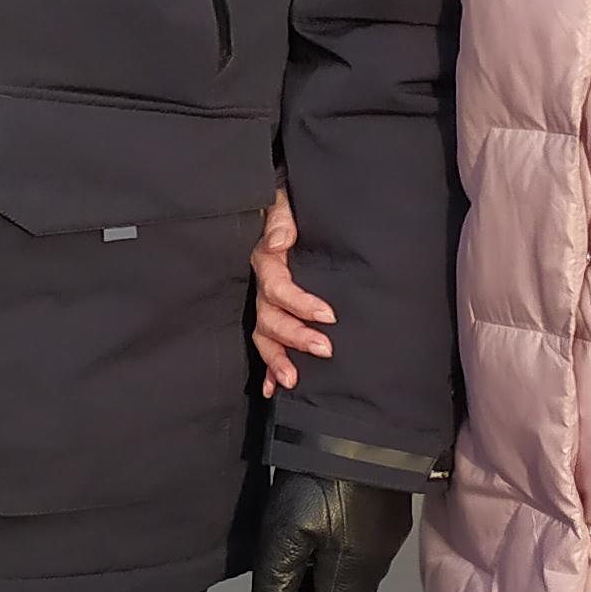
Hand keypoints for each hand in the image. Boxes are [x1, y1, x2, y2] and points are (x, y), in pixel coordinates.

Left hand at [249, 471, 413, 591]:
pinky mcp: (387, 523)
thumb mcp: (284, 535)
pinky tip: (327, 569)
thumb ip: (275, 585)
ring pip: (351, 589)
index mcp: (347, 580)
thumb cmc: (320, 485)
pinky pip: (359, 568)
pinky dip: (339, 579)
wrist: (365, 431)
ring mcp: (384, 545)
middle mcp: (372, 571)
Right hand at [250, 185, 336, 392]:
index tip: (328, 315)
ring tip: (292, 379)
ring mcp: (265, 304)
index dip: (301, 304)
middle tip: (325, 349)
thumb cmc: (289, 209)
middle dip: (295, 336)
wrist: (285, 213)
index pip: (278, 288)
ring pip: (265, 335)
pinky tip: (272, 387)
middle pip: (270, 318)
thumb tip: (278, 242)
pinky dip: (267, 367)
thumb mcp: (284, 204)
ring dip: (277, 359)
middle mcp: (262, 287)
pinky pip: (266, 343)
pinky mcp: (273, 314)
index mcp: (267, 261)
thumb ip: (282, 219)